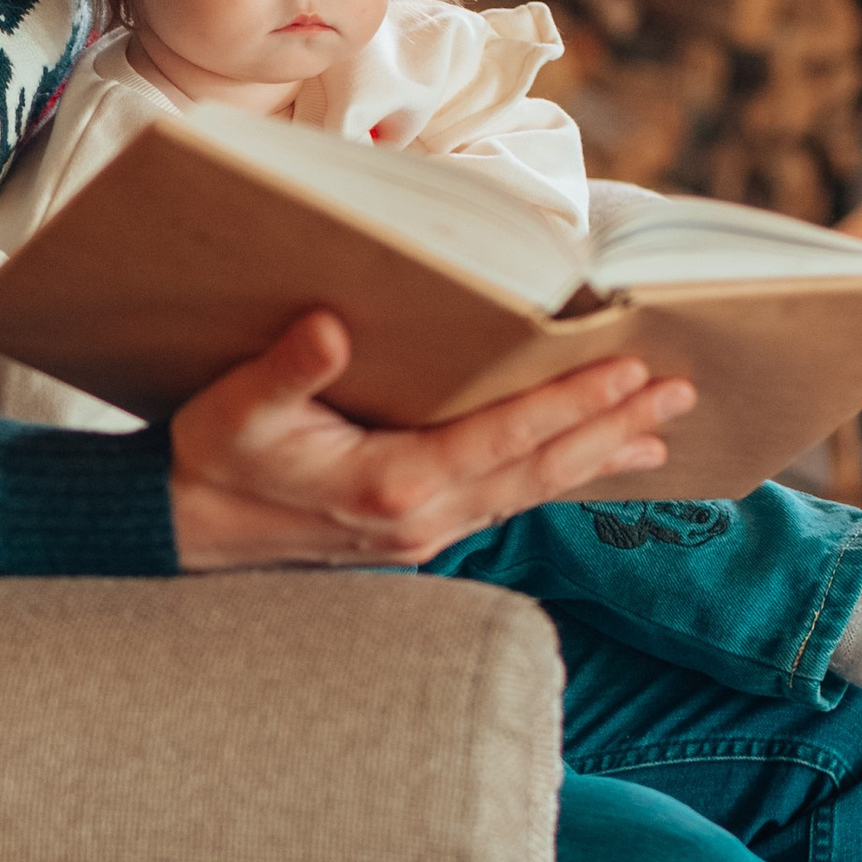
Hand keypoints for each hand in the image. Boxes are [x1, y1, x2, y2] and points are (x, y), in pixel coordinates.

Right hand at [168, 309, 695, 570]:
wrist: (181, 530)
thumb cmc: (208, 461)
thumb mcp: (234, 410)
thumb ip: (287, 371)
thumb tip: (331, 328)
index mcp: (390, 483)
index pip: (503, 438)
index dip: (569, 404)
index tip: (629, 372)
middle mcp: (422, 518)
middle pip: (539, 469)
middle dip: (613, 430)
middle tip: (680, 393)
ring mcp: (425, 533)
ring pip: (531, 491)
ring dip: (597, 457)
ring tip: (660, 435)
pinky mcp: (419, 532)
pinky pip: (507, 501)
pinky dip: (555, 476)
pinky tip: (586, 463)